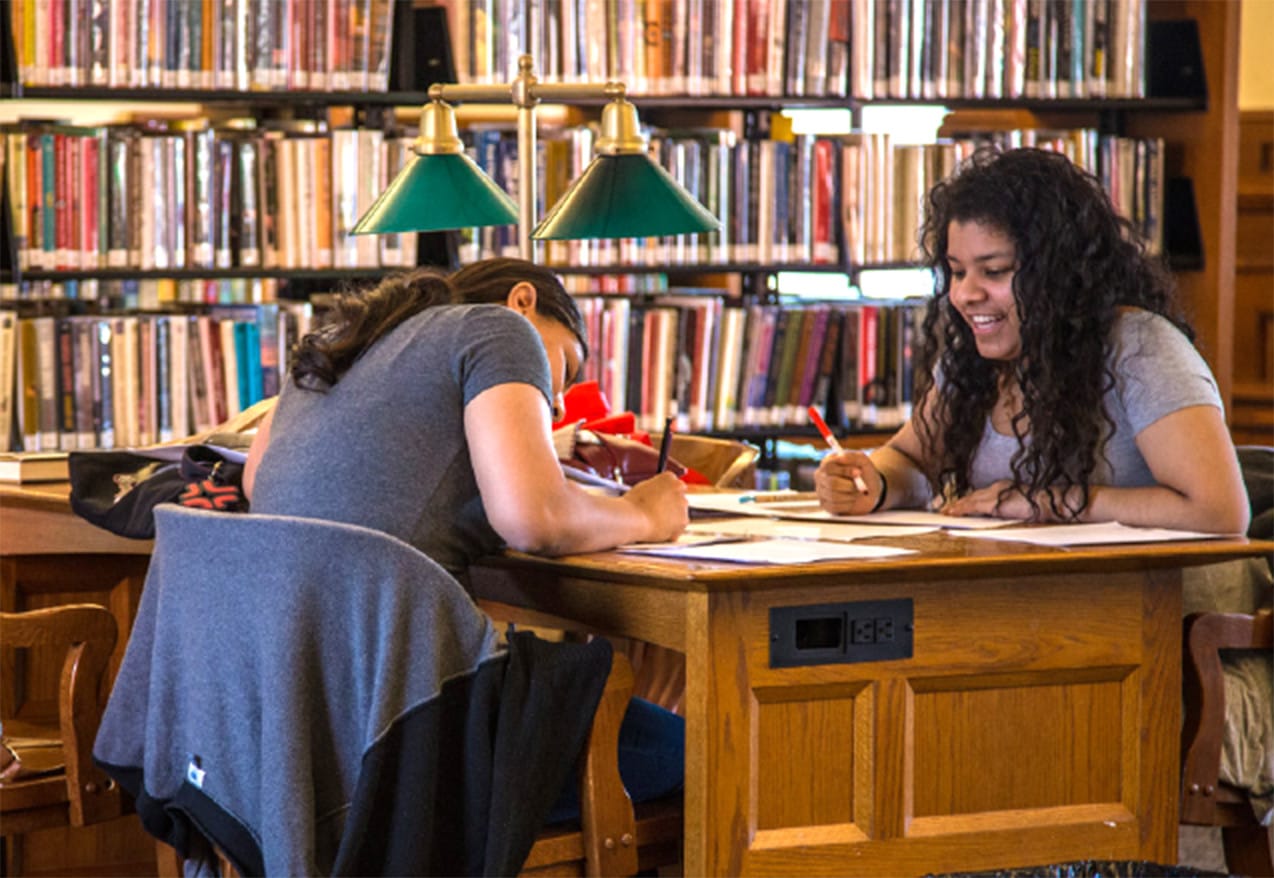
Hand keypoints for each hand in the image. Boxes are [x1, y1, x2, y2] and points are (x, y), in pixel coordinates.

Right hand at [624, 472, 688, 541]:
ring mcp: (683, 504)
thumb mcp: (643, 488)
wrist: (633, 518)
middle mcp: (680, 488)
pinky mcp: (683, 520)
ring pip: (679, 513)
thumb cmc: (633, 504)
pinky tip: (657, 531)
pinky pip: (678, 527)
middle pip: (679, 498)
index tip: (660, 501)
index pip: (673, 484)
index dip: (666, 494)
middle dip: (671, 506)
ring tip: (654, 523)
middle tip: (657, 514)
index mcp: (669, 477)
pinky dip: (670, 531)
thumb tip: (659, 495)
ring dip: (671, 519)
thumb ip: (656, 489)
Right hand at [814, 451, 879, 514]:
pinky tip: (851, 500)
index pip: (828, 466)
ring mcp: (821, 491)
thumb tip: (841, 457)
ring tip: (856, 492)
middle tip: (860, 486)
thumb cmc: (864, 473)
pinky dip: (848, 504)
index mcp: (827, 463)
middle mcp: (821, 476)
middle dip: (849, 486)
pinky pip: (835, 507)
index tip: (859, 472)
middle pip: (831, 483)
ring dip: (850, 496)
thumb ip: (853, 456)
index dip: (844, 470)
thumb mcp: (863, 461)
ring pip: (834, 496)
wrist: (870, 490)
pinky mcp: (825, 504)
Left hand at [942, 480, 1075, 520]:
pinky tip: (952, 513)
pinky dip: (961, 509)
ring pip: (970, 499)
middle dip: (959, 503)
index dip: (968, 501)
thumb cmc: (1039, 507)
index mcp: (1003, 487)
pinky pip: (973, 506)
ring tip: (946, 512)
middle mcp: (996, 487)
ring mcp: (994, 493)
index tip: (957, 506)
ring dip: (957, 506)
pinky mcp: (994, 502)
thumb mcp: (1019, 506)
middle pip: (973, 495)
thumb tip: (1000, 516)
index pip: (981, 494)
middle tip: (946, 509)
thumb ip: (1007, 509)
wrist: (1048, 504)